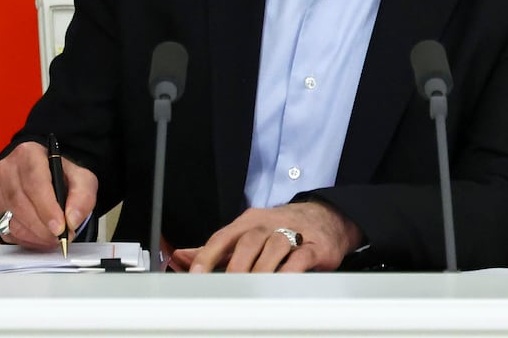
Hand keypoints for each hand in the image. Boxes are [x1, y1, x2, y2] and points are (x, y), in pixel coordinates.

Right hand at [0, 141, 97, 248]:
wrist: (42, 175)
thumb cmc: (58, 175)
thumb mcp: (81, 178)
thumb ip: (82, 197)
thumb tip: (72, 220)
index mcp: (28, 154)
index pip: (34, 182)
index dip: (46, 208)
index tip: (59, 227)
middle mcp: (7, 170)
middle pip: (21, 203)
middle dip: (43, 228)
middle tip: (61, 237)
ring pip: (12, 221)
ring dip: (36, 236)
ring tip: (53, 238)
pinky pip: (6, 232)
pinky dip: (26, 241)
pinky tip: (39, 238)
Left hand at [170, 201, 360, 273]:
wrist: (325, 217)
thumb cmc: (279, 227)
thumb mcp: (247, 232)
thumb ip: (217, 248)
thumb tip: (182, 256)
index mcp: (248, 222)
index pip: (223, 236)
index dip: (207, 255)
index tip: (196, 274)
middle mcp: (268, 225)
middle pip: (247, 241)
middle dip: (235, 266)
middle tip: (227, 287)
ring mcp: (292, 234)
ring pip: (273, 248)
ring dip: (261, 270)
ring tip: (252, 290)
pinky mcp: (314, 247)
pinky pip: (300, 258)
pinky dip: (289, 271)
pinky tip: (281, 284)